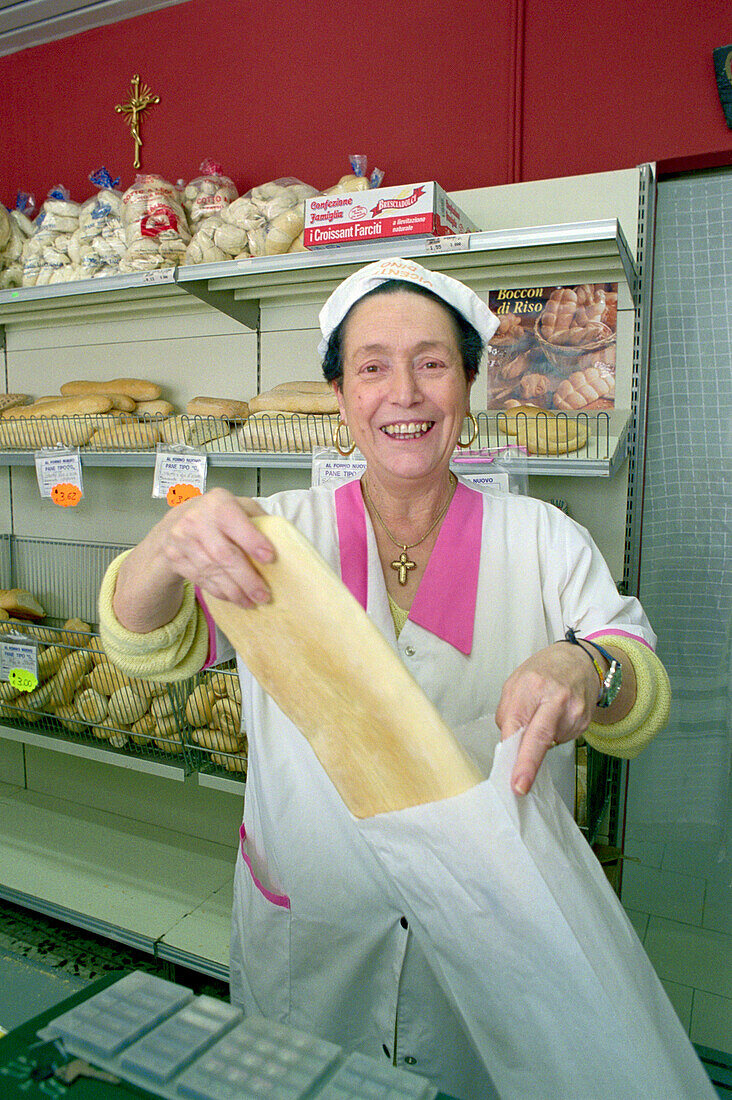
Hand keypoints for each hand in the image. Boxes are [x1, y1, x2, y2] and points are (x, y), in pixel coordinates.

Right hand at [114, 488, 276, 631]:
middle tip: (264, 595)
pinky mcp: (175, 558)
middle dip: (246, 578)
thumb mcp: (238, 506)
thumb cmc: (217, 515)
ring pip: (211, 571)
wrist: (176, 521)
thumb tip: (283, 543)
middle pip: (223, 554)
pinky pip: (201, 579)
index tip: (269, 558)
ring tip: (252, 602)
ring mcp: (182, 540)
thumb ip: (259, 520)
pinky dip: (220, 592)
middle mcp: (196, 520)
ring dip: (235, 591)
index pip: (234, 521)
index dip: (252, 541)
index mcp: (217, 503)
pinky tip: (234, 598)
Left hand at [495, 643, 598, 795]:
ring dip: (539, 740)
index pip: (518, 725)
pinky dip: (554, 735)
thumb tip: (508, 744)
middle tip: (520, 787)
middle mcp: (555, 699)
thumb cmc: (544, 670)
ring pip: (549, 742)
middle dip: (528, 765)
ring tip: (543, 714)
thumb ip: (508, 713)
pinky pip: (561, 739)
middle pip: (540, 738)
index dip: (514, 753)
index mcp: (532, 686)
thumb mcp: (515, 682)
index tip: (512, 777)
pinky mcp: (584, 722)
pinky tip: (556, 718)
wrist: (579, 660)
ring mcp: (574, 712)